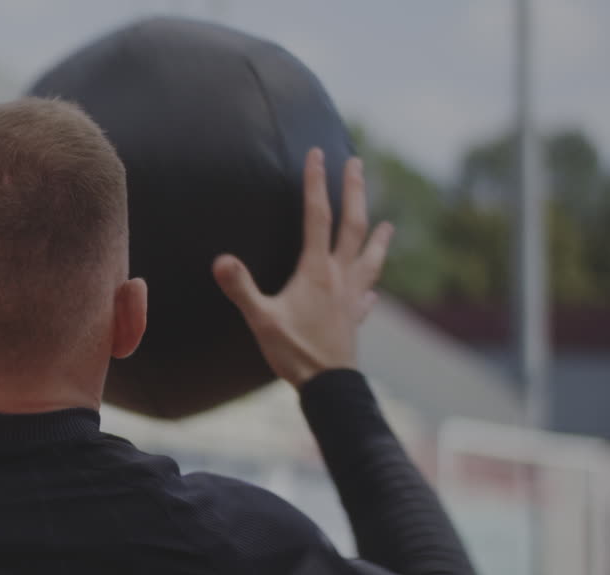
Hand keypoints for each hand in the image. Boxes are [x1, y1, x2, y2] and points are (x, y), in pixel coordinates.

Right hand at [212, 148, 392, 388]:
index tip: (317, 154)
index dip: (315, 183)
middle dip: (354, 191)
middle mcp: (339, 277)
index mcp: (315, 270)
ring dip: (379, 238)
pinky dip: (371, 286)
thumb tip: (221, 260)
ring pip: (370, 258)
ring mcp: (352, 297)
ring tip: (388, 224)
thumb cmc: (294, 352)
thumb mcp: (261, 319)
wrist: (329, 386)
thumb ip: (242, 288)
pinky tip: (373, 290)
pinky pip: (367, 296)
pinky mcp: (354, 318)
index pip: (316, 217)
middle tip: (356, 164)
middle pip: (353, 225)